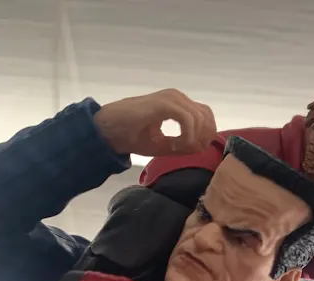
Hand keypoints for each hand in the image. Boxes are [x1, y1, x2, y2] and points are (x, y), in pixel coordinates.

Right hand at [94, 88, 216, 156]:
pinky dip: (185, 136)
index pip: (205, 114)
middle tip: (186, 150)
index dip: (205, 134)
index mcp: (178, 103)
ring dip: (193, 138)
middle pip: (206, 116)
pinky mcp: (163, 104)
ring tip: (175, 148)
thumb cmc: (132, 135)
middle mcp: (177, 97)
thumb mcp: (164, 143)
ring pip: (199, 118)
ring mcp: (170, 98)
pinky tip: (172, 146)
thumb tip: (202, 146)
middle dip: (202, 137)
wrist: (107, 130)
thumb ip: (184, 144)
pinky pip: (188, 120)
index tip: (192, 150)